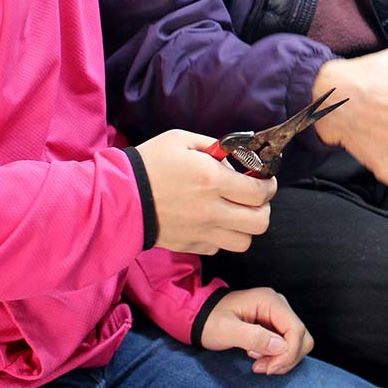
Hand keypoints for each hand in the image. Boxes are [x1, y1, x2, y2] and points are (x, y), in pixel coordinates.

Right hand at [133, 129, 275, 254]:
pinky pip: (219, 248)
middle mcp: (212, 210)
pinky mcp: (190, 246)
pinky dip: (222, 237)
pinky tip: (212, 222)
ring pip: (244, 242)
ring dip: (245, 227)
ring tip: (235, 212)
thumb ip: (214, 146)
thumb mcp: (181, 140)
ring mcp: (202, 232)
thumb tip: (236, 156)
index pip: (260, 192)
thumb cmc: (149, 164)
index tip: (266, 180)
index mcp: (212, 180)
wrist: (118, 197)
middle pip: (260, 222)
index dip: (269, 185)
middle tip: (254, 197)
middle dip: (263, 208)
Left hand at [199, 287, 313, 374]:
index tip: (269, 369)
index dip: (289, 353)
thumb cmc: (210, 321)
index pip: (296, 329)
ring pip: (298, 343)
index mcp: (269, 300)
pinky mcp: (275, 325)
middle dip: (286, 358)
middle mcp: (278, 304)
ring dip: (282, 359)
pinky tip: (259, 357)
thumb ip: (254, 337)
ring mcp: (278, 314)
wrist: (200, 317)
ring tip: (258, 363)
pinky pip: (288, 344)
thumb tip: (281, 346)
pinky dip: (278, 357)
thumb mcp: (227, 330)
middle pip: (301, 337)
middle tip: (260, 367)